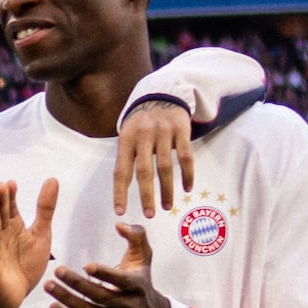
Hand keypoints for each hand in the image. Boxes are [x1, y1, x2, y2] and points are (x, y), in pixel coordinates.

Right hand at [0, 177, 57, 307]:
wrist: (18, 295)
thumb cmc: (27, 264)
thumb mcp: (42, 234)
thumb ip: (45, 209)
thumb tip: (52, 179)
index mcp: (13, 227)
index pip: (10, 208)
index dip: (10, 196)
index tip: (11, 183)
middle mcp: (2, 236)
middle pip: (0, 216)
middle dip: (0, 202)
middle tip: (0, 186)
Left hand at [43, 222, 175, 307]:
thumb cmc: (141, 282)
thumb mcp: (144, 258)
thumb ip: (136, 236)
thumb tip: (119, 224)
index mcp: (136, 286)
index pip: (120, 281)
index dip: (104, 274)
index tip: (87, 265)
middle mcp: (126, 306)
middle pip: (100, 296)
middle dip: (77, 284)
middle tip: (58, 270)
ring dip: (67, 299)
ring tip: (49, 285)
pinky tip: (53, 306)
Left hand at [114, 97, 194, 219]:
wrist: (162, 94)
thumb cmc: (142, 123)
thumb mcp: (128, 135)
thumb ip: (127, 158)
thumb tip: (120, 189)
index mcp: (126, 139)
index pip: (121, 170)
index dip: (120, 192)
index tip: (120, 211)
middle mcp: (143, 135)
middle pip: (144, 171)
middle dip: (146, 195)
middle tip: (149, 214)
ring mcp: (163, 132)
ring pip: (165, 167)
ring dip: (167, 190)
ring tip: (167, 206)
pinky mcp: (181, 129)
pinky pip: (186, 156)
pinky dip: (187, 174)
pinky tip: (187, 188)